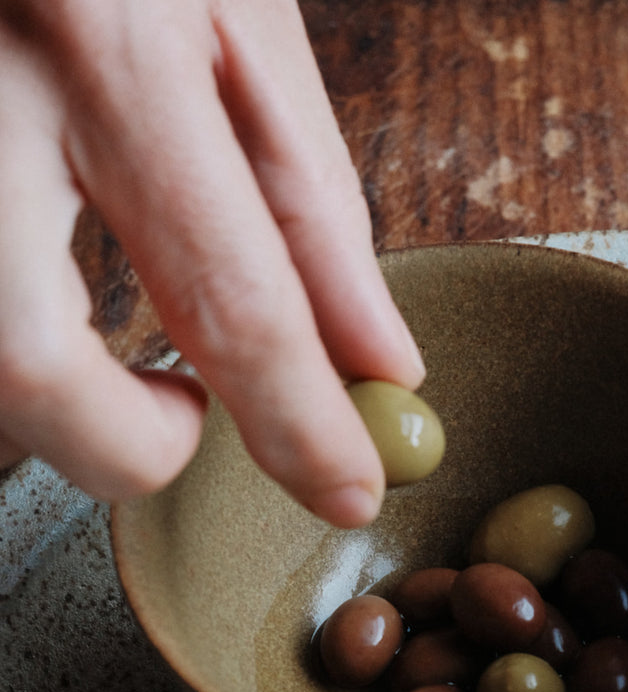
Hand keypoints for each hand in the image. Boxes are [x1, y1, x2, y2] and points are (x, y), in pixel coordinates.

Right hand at [0, 0, 424, 526]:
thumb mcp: (235, 19)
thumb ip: (311, 205)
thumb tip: (371, 356)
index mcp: (101, 40)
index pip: (228, 292)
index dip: (299, 421)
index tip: (347, 488)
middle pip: (33, 369)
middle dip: (128, 447)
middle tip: (184, 423)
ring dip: (62, 398)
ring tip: (122, 356)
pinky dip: (22, 345)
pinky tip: (58, 303)